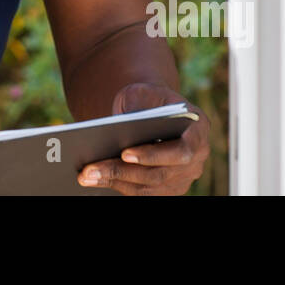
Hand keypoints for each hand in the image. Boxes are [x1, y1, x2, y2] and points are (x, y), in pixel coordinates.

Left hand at [77, 81, 209, 194]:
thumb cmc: (147, 98)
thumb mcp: (141, 92)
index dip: (154, 155)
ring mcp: (185, 175)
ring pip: (149, 187)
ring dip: (115, 181)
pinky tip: (94, 177)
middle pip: (160, 174)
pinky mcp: (169, 187)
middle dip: (122, 172)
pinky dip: (118, 185)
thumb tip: (116, 130)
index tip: (124, 153)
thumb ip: (136, 107)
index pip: (181, 151)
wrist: (151, 107)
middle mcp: (198, 156)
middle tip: (90, 169)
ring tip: (85, 175)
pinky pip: (143, 192)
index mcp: (198, 128)